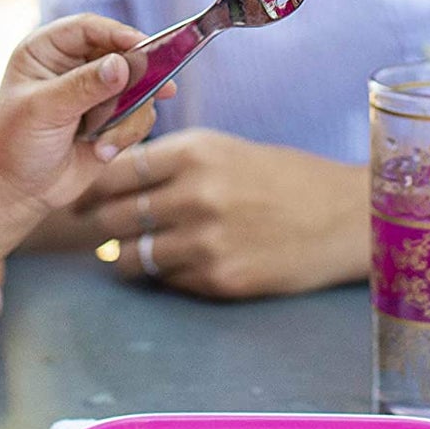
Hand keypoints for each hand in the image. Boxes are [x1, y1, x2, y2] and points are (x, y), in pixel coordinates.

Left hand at [0, 14, 159, 215]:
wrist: (18, 190)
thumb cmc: (16, 143)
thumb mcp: (44, 111)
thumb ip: (83, 86)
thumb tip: (121, 64)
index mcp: (45, 49)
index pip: (87, 28)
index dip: (118, 34)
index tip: (145, 47)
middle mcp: (72, 63)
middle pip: (121, 52)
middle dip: (136, 76)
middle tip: (161, 88)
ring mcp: (95, 90)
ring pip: (137, 85)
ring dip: (126, 115)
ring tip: (101, 142)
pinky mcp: (112, 116)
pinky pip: (140, 113)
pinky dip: (127, 133)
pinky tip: (101, 151)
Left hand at [72, 128, 368, 297]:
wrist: (345, 216)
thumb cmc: (280, 176)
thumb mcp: (222, 149)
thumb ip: (168, 161)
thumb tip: (110, 175)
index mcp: (194, 152)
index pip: (115, 169)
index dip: (93, 183)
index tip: (84, 189)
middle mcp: (196, 195)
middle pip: (114, 214)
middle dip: (99, 220)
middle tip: (94, 223)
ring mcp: (207, 242)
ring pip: (131, 254)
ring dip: (123, 253)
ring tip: (124, 248)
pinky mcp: (220, 280)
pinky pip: (166, 279)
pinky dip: (162, 272)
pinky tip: (171, 262)